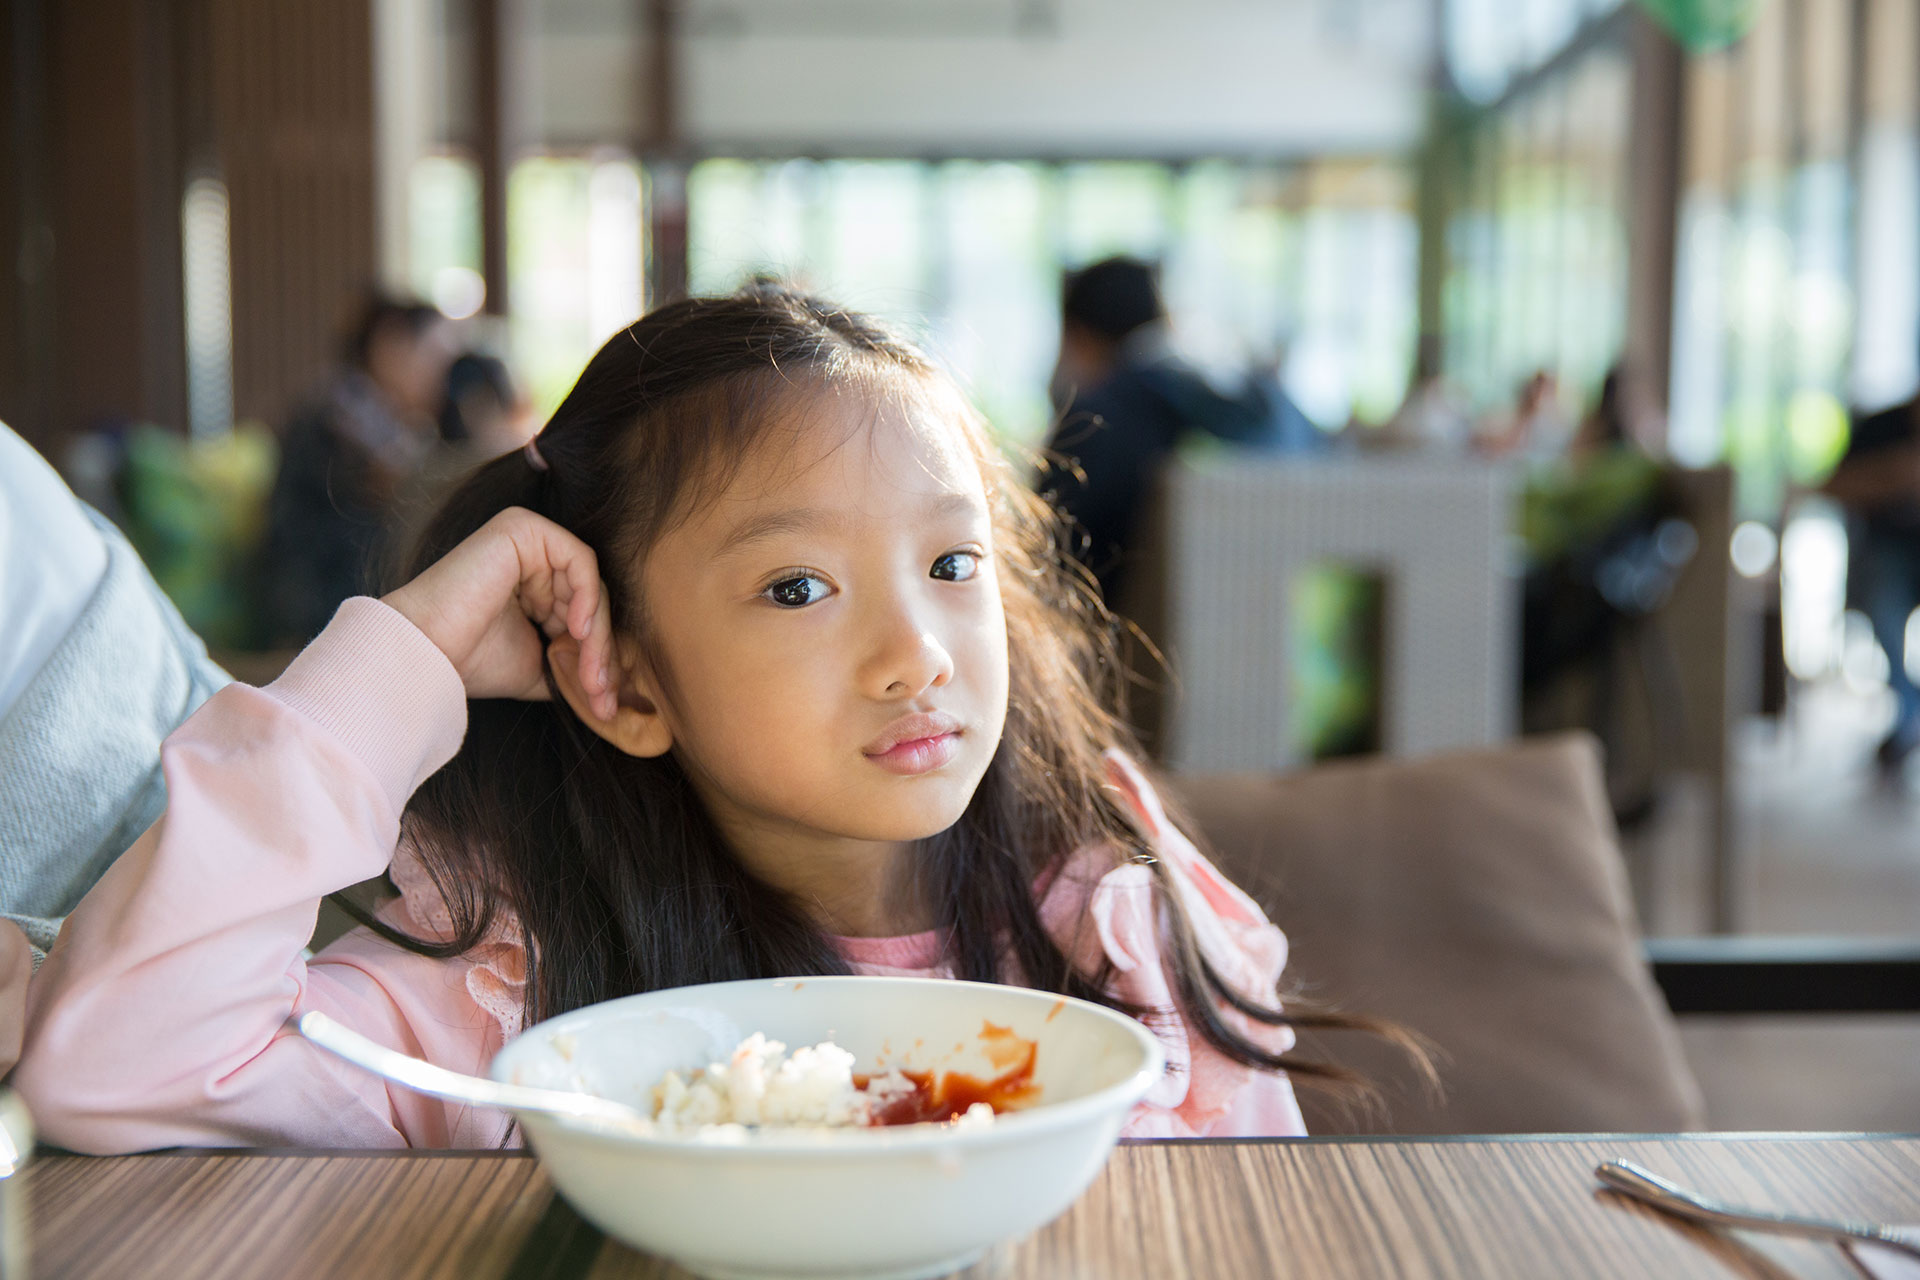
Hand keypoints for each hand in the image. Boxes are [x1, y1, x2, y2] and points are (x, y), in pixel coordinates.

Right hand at [380, 507, 616, 718]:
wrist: (426, 653)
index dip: (597, 657)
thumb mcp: (538, 666)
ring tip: (590, 676)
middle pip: (590, 601)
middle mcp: (531, 558)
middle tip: (603, 694)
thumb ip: (573, 663)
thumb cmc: (471, 661)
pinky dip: (587, 598)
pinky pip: (579, 560)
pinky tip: (578, 632)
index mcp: (532, 584)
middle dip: (601, 652)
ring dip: (596, 636)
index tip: (604, 701)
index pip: (583, 614)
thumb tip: (613, 687)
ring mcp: (527, 539)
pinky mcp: (523, 529)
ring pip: (589, 587)